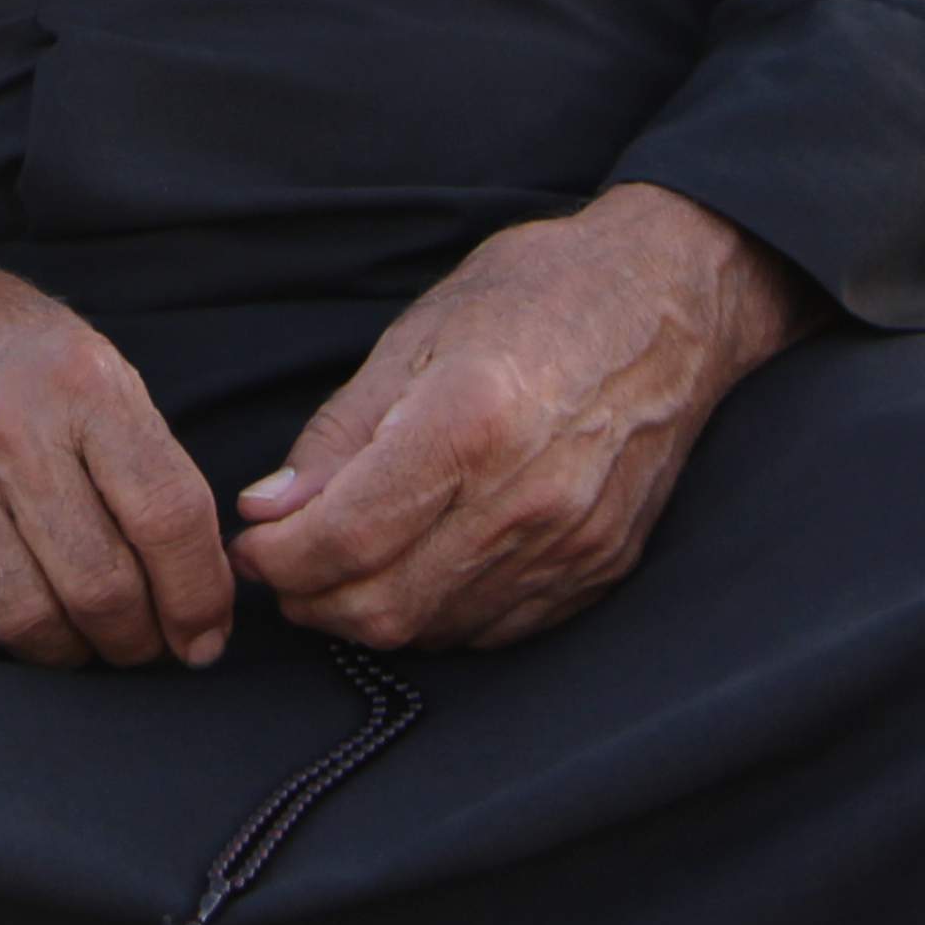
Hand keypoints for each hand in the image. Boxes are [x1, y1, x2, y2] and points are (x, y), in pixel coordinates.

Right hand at [0, 167, 233, 671]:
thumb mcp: (81, 357)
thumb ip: (138, 453)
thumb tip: (196, 575)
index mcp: (81, 381)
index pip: (167, 515)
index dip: (197, 594)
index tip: (203, 636)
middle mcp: (7, 428)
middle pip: (100, 585)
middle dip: (136, 641)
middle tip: (142, 648)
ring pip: (26, 620)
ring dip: (66, 651)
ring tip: (77, 640)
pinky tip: (4, 614)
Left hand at [228, 185, 811, 652]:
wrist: (672, 301)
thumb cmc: (538, 295)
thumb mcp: (417, 337)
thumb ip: (340, 436)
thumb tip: (270, 513)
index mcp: (472, 422)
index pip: (347, 538)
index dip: (278, 559)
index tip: (252, 544)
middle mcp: (528, 497)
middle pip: (384, 605)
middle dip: (312, 597)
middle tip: (286, 562)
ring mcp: (572, 543)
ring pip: (435, 629)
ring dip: (369, 612)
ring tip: (345, 562)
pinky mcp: (600, 568)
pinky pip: (494, 629)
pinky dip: (436, 614)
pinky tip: (419, 568)